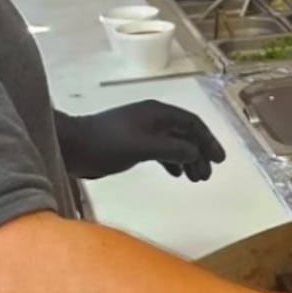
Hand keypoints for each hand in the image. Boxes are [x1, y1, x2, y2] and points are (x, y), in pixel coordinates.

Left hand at [56, 102, 225, 181]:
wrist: (73, 147)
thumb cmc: (106, 143)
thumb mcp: (143, 146)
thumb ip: (172, 150)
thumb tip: (196, 154)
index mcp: (157, 113)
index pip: (192, 123)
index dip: (208, 140)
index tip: (219, 159)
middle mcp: (154, 119)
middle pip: (185, 134)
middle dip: (199, 153)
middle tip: (206, 175)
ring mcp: (144, 132)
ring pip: (175, 145)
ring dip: (187, 160)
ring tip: (196, 179)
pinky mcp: (135, 145)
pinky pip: (162, 152)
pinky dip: (172, 163)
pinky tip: (178, 175)